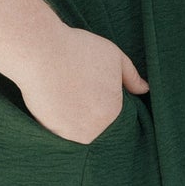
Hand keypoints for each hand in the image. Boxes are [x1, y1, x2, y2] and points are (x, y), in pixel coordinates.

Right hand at [17, 26, 148, 144]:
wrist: (39, 52)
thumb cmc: (78, 51)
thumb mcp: (114, 57)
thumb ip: (131, 77)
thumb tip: (144, 89)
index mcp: (113, 114)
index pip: (116, 114)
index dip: (106, 98)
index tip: (94, 85)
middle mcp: (93, 131)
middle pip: (97, 124)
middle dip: (91, 110)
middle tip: (79, 87)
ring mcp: (69, 134)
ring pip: (78, 129)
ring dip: (76, 117)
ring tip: (68, 92)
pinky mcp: (49, 132)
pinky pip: (60, 130)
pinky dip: (59, 119)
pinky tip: (56, 99)